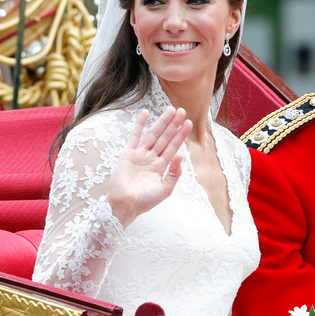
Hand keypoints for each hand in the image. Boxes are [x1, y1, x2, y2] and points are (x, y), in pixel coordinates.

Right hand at [107, 106, 191, 224]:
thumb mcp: (166, 188)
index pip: (173, 146)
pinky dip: (140, 124)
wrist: (125, 205)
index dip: (181, 135)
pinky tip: (145, 113)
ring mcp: (140, 154)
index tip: (189, 123)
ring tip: (170, 110)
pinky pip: (135, 136)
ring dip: (162, 122)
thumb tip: (180, 154)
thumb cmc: (145, 201)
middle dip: (173, 125)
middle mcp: (151, 158)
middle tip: (181, 111)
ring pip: (153, 134)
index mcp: (161, 166)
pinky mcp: (128, 153)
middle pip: (165, 137)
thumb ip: (175, 172)